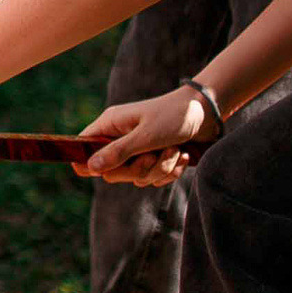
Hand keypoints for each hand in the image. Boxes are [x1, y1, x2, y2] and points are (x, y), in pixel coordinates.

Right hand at [75, 89, 211, 185]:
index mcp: (111, 125)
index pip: (83, 146)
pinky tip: (181, 155)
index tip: (102, 170)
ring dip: (160, 168)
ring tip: (174, 149)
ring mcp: (138, 150)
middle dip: (137, 169)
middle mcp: (120, 138)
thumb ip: (117, 152)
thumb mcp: (146, 135)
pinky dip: (170, 171)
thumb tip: (89, 167)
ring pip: (137, 177)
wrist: (208, 113)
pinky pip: (154, 178)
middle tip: (152, 155)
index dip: (87, 161)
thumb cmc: (175, 116)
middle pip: (112, 171)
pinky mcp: (155, 159)